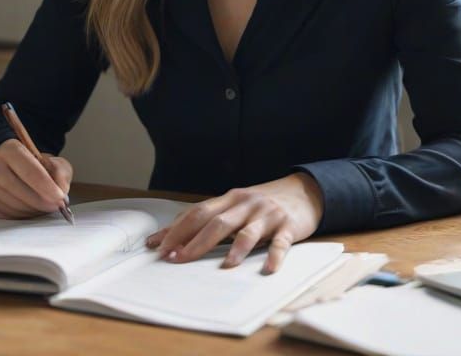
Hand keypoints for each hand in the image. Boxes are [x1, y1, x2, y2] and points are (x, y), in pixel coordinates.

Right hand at [0, 138, 73, 218]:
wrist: (14, 170)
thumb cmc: (37, 167)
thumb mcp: (54, 163)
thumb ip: (61, 172)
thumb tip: (60, 189)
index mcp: (10, 149)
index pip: (28, 170)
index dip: (45, 186)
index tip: (59, 197)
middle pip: (17, 188)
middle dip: (40, 201)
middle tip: (55, 206)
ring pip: (11, 203)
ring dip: (32, 210)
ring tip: (45, 207)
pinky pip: (4, 213)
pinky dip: (22, 216)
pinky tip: (32, 210)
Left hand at [145, 173, 323, 273]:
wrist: (304, 192)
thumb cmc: (261, 204)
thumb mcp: (235, 206)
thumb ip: (209, 218)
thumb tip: (171, 236)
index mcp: (229, 199)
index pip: (197, 212)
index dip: (176, 229)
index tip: (156, 246)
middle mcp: (246, 205)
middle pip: (217, 223)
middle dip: (194, 241)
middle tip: (176, 258)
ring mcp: (267, 215)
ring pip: (247, 232)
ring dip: (235, 249)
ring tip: (225, 265)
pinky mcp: (288, 226)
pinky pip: (280, 243)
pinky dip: (275, 256)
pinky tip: (269, 268)